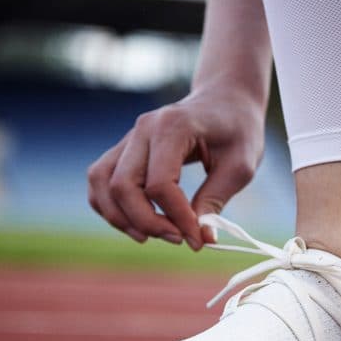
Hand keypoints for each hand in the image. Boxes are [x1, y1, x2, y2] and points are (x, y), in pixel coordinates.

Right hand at [87, 91, 263, 248]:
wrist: (225, 100)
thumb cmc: (237, 130)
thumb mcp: (240, 166)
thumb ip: (216, 200)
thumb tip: (202, 240)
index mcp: (173, 127)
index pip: (160, 183)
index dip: (177, 217)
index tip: (198, 238)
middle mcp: (143, 129)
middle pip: (123, 186)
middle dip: (147, 222)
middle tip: (179, 239)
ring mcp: (129, 137)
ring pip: (102, 184)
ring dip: (122, 218)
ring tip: (153, 237)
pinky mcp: (124, 149)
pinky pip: (101, 181)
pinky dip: (111, 207)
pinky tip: (138, 224)